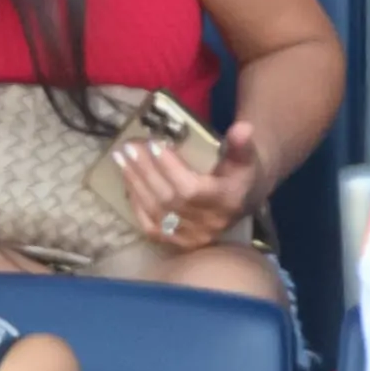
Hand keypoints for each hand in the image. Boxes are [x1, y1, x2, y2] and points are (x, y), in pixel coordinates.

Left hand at [115, 113, 267, 252]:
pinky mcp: (178, 243)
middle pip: (168, 198)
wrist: (242, 201)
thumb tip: (242, 127)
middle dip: (145, 170)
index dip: (170, 168)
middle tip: (129, 146)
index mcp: (226, 201)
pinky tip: (128, 183)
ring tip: (122, 158)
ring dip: (136, 183)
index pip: (191, 189)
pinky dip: (136, 204)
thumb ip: (241, 143)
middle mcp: (208, 223)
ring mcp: (191, 236)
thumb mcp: (247, 156)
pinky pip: (151, 226)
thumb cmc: (242, 174)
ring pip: (156, 211)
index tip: (154, 144)